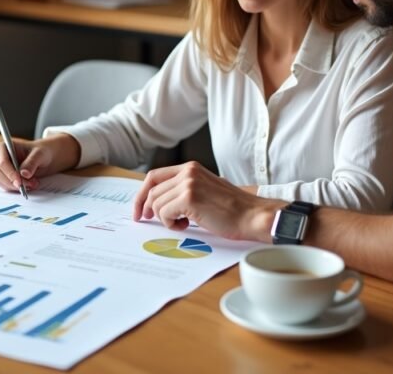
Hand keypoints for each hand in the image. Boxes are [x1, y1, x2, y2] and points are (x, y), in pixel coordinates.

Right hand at [0, 134, 79, 193]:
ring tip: (33, 184)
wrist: (45, 158)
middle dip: (13, 181)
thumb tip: (24, 174)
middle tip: (29, 185)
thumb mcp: (40, 154)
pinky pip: (6, 187)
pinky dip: (16, 189)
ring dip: (16, 186)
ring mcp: (0, 169)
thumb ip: (32, 162)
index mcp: (4, 147)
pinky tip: (29, 185)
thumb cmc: (41, 152)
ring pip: (1, 181)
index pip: (1, 161)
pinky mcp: (4, 178)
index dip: (9, 172)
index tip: (19, 181)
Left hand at [131, 161, 279, 241]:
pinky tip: (186, 225)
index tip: (139, 209)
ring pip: (156, 203)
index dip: (142, 194)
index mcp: (190, 168)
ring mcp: (188, 183)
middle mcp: (187, 171)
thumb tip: (157, 202)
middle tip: (148, 220)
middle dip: (147, 208)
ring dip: (164, 218)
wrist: (252, 216)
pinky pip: (164, 213)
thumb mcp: (204, 190)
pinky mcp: (189, 197)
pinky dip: (170, 223)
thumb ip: (183, 190)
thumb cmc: (232, 209)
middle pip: (151, 190)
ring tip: (183, 223)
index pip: (154, 177)